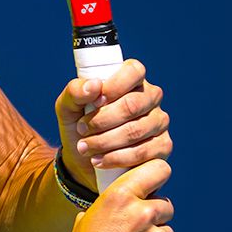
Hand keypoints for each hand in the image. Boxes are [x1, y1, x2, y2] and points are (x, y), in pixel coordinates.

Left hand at [56, 58, 171, 179]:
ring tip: (84, 147)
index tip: (94, 103)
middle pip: (132, 104)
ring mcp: (159, 121)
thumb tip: (94, 85)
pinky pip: (144, 152)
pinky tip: (99, 160)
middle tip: (82, 129)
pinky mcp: (163, 146)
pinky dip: (116, 158)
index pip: (133, 71)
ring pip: (136, 130)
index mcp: (132, 78)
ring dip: (105, 141)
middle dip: (102, 120)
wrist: (82, 161)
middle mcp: (150, 97)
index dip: (113, 87)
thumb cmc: (79, 125)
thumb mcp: (68, 107)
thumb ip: (74, 92)